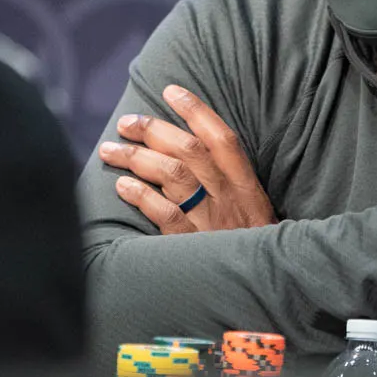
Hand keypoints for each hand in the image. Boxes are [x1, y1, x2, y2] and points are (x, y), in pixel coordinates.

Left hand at [98, 84, 275, 233]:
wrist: (265, 285)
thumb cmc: (252, 244)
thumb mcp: (253, 209)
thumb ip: (227, 182)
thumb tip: (191, 148)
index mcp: (246, 186)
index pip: (222, 138)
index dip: (197, 111)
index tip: (171, 91)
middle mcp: (228, 198)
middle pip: (190, 151)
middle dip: (154, 130)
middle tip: (128, 122)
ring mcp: (210, 221)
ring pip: (172, 176)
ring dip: (137, 158)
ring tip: (111, 150)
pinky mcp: (191, 246)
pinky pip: (164, 214)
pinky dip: (141, 196)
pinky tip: (122, 185)